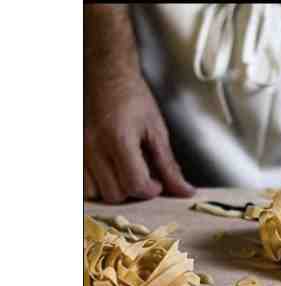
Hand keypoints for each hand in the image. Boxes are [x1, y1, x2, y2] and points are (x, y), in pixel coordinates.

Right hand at [84, 70, 194, 202]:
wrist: (109, 77)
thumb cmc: (134, 99)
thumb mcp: (158, 132)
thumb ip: (169, 166)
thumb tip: (185, 191)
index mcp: (119, 140)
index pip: (135, 184)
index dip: (151, 190)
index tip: (158, 183)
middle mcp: (95, 147)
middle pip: (116, 194)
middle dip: (135, 192)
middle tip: (145, 177)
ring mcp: (82, 151)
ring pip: (97, 194)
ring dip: (116, 191)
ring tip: (127, 174)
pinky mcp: (76, 152)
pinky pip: (84, 186)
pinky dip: (98, 187)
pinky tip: (112, 174)